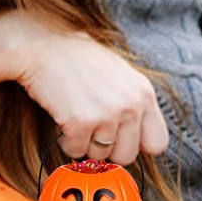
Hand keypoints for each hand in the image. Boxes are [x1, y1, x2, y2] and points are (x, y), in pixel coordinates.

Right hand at [4, 11, 169, 163]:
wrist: (44, 44)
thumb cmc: (79, 59)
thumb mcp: (121, 75)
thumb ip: (133, 104)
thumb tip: (137, 142)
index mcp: (144, 93)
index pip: (157, 143)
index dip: (135, 144)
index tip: (120, 137)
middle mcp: (131, 105)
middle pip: (126, 156)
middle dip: (107, 148)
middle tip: (92, 127)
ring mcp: (107, 115)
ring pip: (99, 155)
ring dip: (84, 141)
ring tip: (75, 114)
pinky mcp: (80, 123)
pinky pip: (75, 150)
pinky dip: (65, 140)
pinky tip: (63, 117)